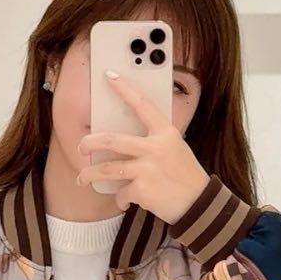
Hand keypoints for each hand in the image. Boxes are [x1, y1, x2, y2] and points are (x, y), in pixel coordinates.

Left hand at [76, 71, 209, 222]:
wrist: (199, 203)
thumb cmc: (185, 174)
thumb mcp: (175, 148)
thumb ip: (154, 140)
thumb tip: (121, 140)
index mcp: (165, 133)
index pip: (142, 105)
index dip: (125, 89)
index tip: (109, 76)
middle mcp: (155, 148)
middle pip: (112, 140)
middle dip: (90, 143)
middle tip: (81, 146)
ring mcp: (147, 169)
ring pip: (107, 169)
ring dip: (89, 175)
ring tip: (82, 179)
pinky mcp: (142, 190)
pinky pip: (121, 193)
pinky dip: (120, 199)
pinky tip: (125, 200)